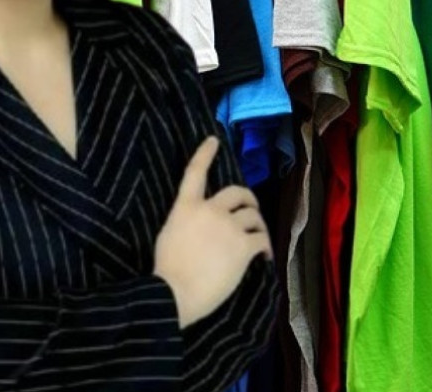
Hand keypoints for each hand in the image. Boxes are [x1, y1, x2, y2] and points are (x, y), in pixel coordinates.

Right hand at [153, 136, 272, 329]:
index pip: (195, 172)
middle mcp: (210, 210)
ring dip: (258, 225)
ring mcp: (229, 227)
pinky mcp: (244, 245)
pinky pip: (261, 239)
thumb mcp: (169, 234)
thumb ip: (186, 221)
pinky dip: (265, 246)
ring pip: (253, 215)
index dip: (205, 153)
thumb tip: (200, 225)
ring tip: (258, 237)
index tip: (214, 140)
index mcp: (185, 206)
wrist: (177, 291)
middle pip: (237, 192)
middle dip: (247, 198)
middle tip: (250, 207)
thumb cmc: (166, 268)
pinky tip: (264, 256)